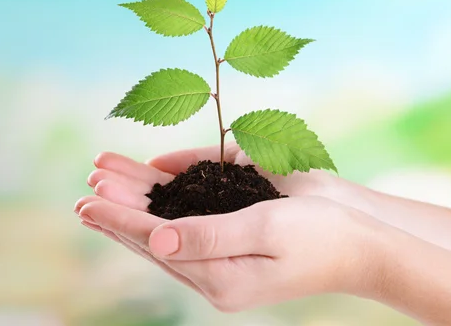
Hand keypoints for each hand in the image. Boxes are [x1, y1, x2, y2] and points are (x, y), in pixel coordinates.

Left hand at [75, 144, 379, 310]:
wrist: (363, 238)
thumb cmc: (322, 235)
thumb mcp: (266, 232)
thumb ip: (209, 236)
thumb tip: (154, 238)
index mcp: (219, 278)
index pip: (156, 244)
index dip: (119, 219)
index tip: (87, 201)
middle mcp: (215, 266)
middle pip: (154, 232)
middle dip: (120, 205)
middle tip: (87, 185)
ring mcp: (224, 248)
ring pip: (168, 220)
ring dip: (138, 195)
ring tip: (104, 174)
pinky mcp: (235, 228)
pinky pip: (194, 209)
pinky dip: (171, 190)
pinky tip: (154, 173)